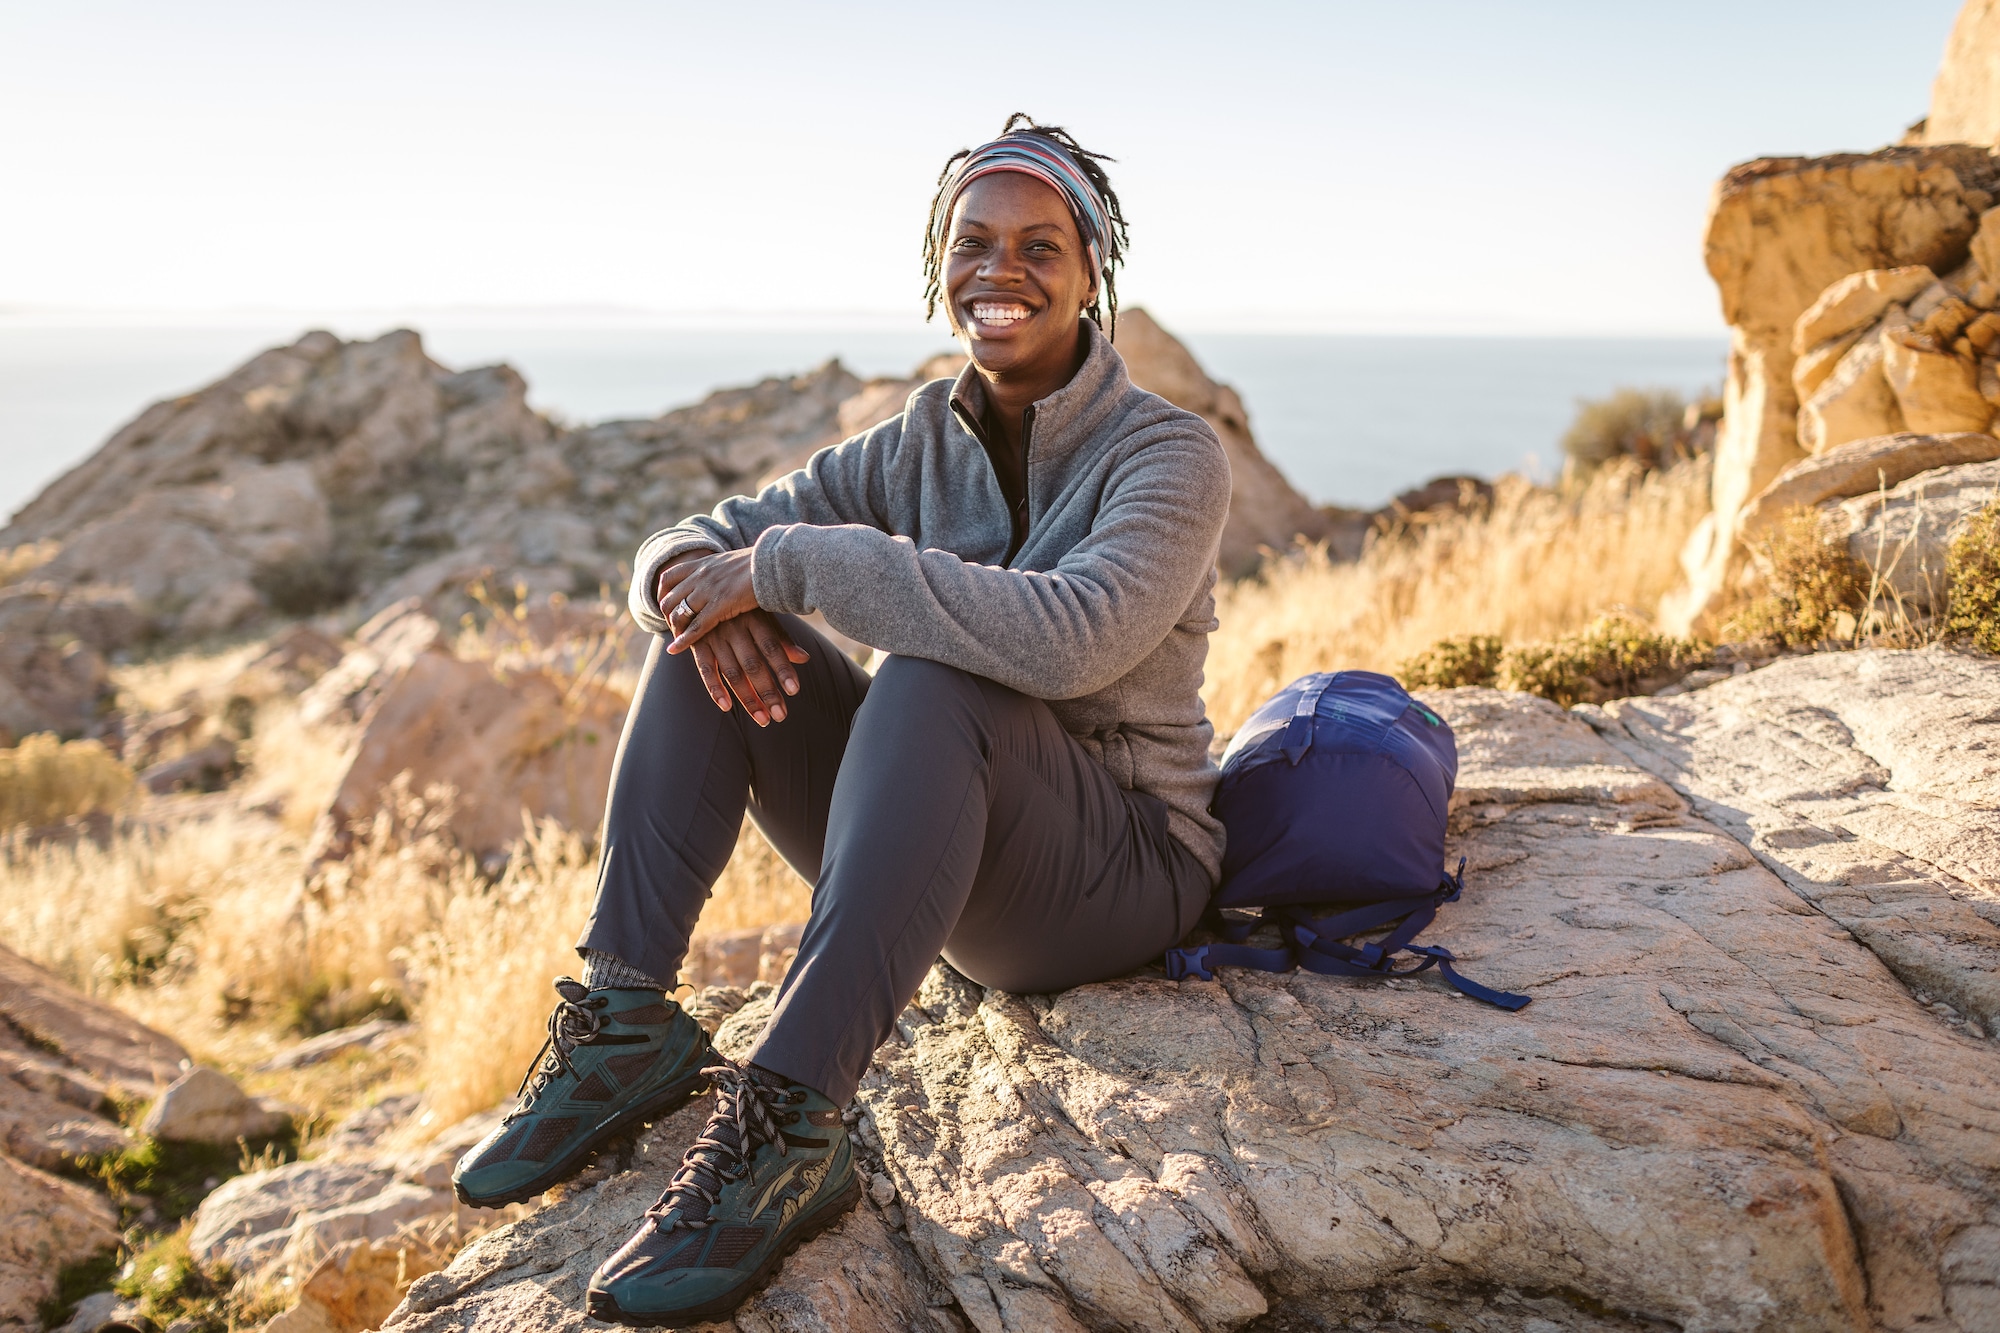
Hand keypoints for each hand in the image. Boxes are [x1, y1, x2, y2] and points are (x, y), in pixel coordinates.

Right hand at [656, 553, 807, 725]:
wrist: (701, 583)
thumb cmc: (741, 605)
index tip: (794, 691)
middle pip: (753, 665)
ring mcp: (714, 636)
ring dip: (747, 699)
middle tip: (781, 715)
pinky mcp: (698, 644)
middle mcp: (735, 627)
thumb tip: (805, 658)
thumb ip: (781, 638)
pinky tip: (726, 707)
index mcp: (754, 618)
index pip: (772, 646)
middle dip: (768, 692)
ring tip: (763, 719)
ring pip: (732, 672)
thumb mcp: (762, 614)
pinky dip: (714, 689)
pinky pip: (705, 670)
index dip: (783, 668)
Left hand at [657, 548, 759, 651]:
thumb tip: (724, 573)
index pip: (669, 577)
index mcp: (703, 563)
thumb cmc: (762, 564)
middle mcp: (701, 575)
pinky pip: (696, 626)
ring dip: (676, 629)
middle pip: (670, 598)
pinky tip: (677, 649)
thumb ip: (723, 569)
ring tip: (676, 641)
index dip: (662, 593)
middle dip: (667, 615)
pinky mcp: (720, 605)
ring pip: (680, 613)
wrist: (774, 563)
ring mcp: (709, 590)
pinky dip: (684, 639)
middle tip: (673, 627)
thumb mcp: (734, 562)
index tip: (666, 605)